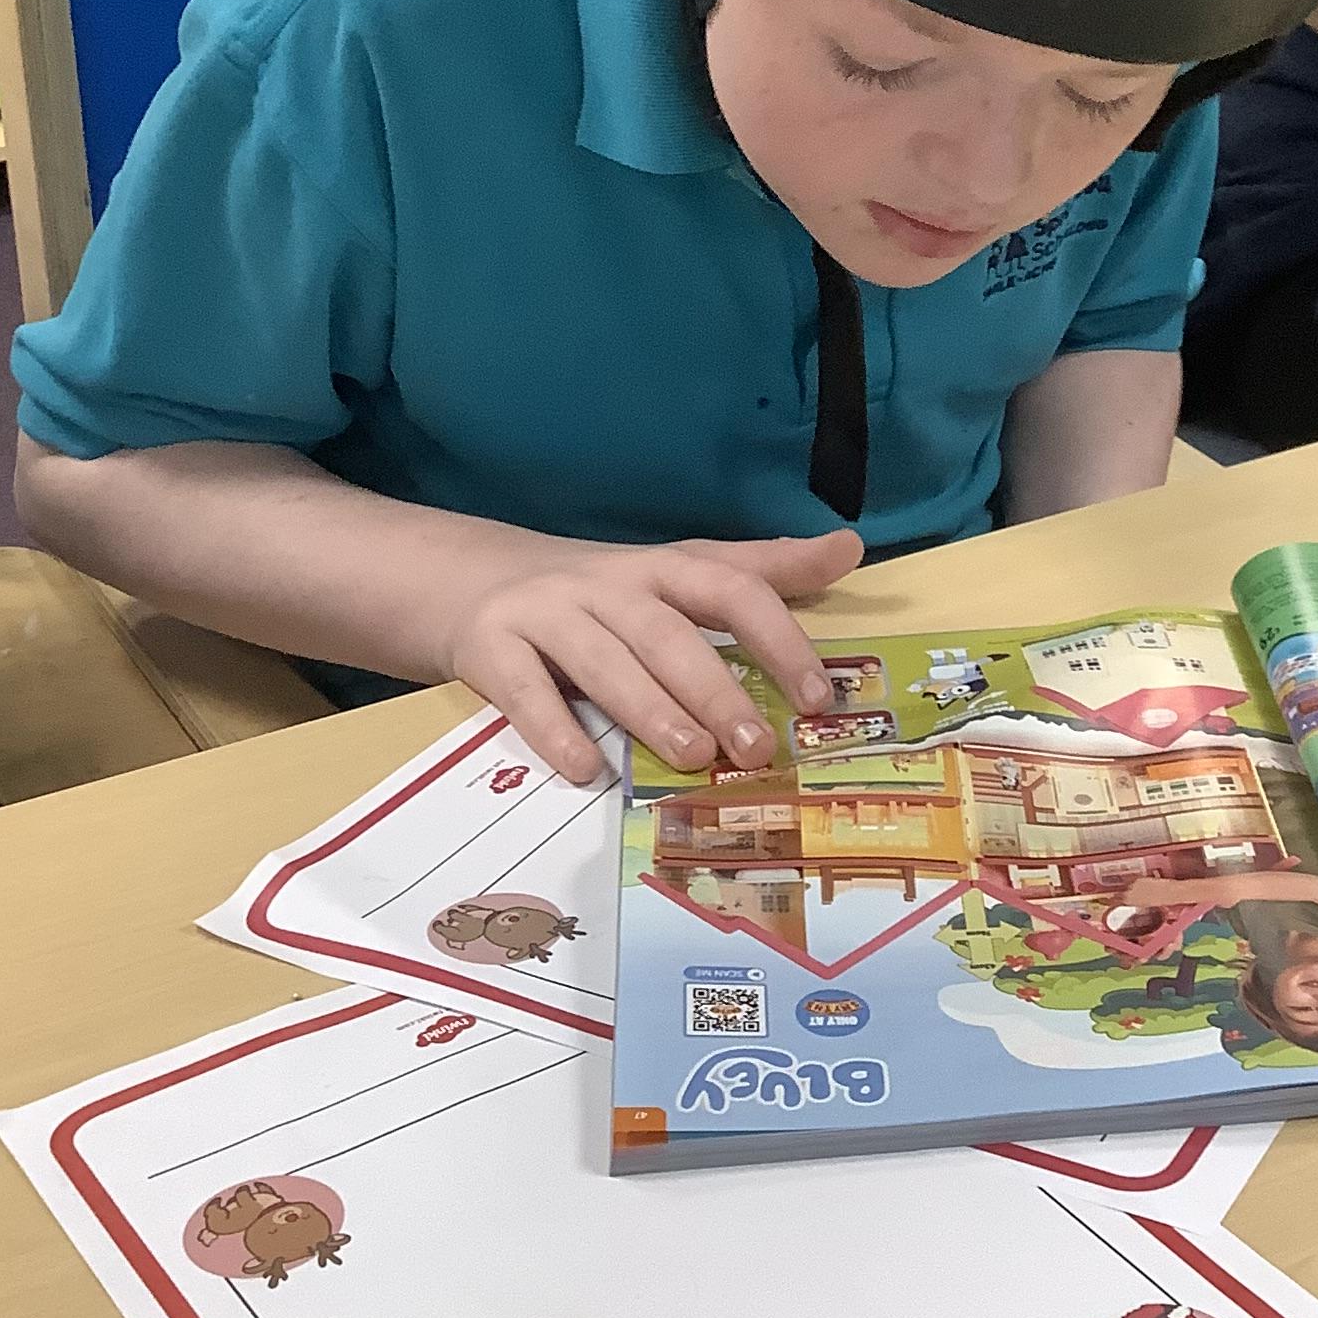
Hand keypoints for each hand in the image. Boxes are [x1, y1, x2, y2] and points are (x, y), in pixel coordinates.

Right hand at [445, 528, 863, 786]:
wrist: (469, 578)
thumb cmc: (599, 592)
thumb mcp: (677, 573)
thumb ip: (760, 570)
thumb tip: (848, 548)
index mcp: (660, 568)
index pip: (729, 588)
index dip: (777, 639)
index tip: (818, 696)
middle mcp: (605, 584)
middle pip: (665, 633)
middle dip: (715, 690)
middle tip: (757, 748)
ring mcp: (543, 613)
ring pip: (602, 661)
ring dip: (650, 710)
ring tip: (694, 757)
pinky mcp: (489, 648)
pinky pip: (524, 691)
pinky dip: (555, 730)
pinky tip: (587, 770)